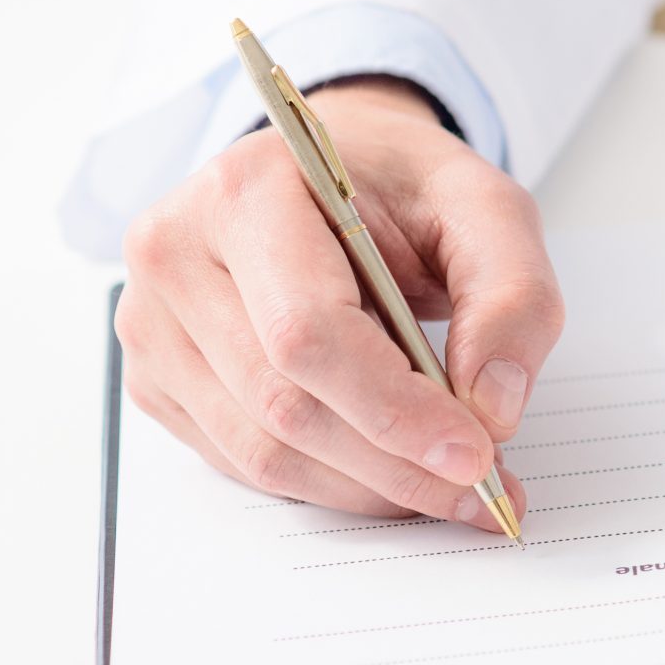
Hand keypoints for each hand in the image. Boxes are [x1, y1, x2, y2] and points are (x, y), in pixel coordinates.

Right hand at [115, 77, 563, 527]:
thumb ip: (512, 296)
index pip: (307, 332)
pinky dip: (331, 482)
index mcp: (246, 192)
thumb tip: (494, 408)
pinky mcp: (157, 378)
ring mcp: (152, 323)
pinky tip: (392, 472)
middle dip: (396, 463)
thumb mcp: (486, 207)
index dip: (395, 409)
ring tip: (453, 487)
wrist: (328, 175)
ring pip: (262, 449)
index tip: (477, 455)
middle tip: (484, 489)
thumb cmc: (401, 187)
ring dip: (369, 487)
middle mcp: (175, 255)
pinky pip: (244, 461)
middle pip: (284, 403)